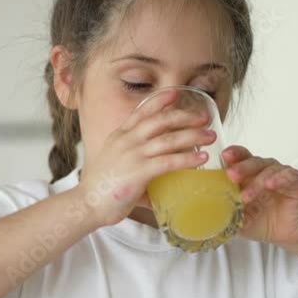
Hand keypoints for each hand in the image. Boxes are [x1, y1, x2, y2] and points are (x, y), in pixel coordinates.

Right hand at [78, 88, 214, 226]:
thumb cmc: (102, 188)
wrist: (87, 204)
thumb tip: (157, 178)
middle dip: (185, 116)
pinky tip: (201, 158)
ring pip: (169, 139)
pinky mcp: (138, 173)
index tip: (176, 93)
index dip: (160, 100)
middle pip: (161, 121)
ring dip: (193, 136)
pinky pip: (168, 162)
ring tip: (210, 136)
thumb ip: (136, 163)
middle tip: (204, 117)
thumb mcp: (116, 164)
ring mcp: (132, 155)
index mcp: (120, 136)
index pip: (142, 111)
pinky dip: (187, 158)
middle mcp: (126, 141)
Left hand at [223, 145, 297, 249]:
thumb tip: (209, 217)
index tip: (222, 157)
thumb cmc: (264, 222)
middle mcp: (265, 170)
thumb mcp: (241, 220)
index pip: (240, 158)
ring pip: (268, 170)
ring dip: (256, 182)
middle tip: (231, 175)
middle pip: (252, 161)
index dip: (232, 155)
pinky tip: (270, 184)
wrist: (289, 234)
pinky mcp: (297, 181)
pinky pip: (288, 176)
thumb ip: (228, 215)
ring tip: (246, 196)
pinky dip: (279, 179)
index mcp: (249, 175)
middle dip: (240, 167)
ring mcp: (281, 174)